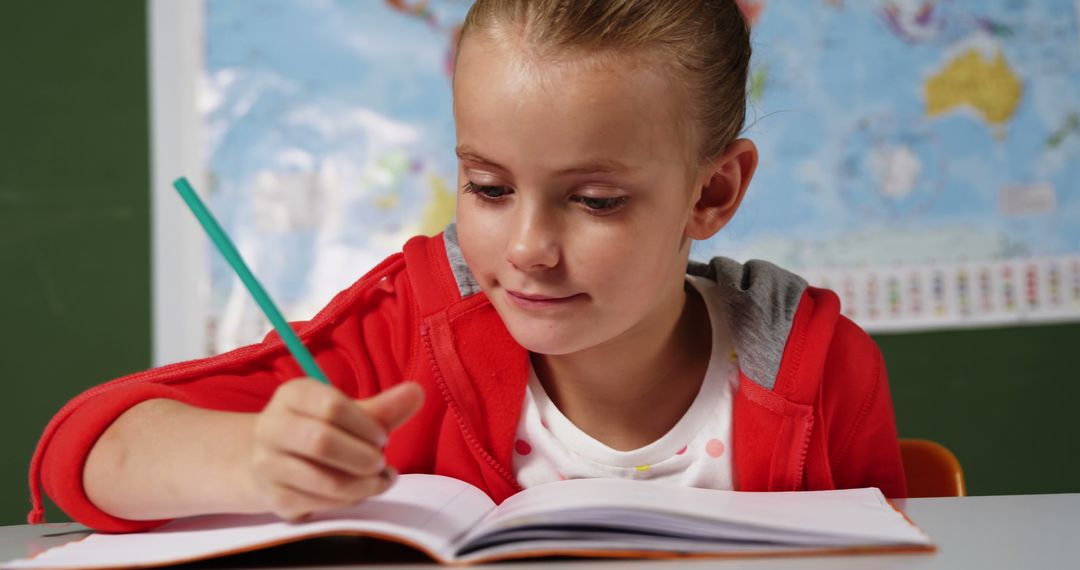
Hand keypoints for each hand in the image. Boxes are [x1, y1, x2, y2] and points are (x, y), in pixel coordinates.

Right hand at [247, 380, 423, 519]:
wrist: (269, 460)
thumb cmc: (318, 429)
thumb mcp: (346, 413)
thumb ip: (382, 408)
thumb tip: (416, 393)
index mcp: (292, 395)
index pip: (332, 406)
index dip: (367, 426)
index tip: (383, 437)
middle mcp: (272, 427)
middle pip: (322, 442)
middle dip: (364, 456)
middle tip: (381, 461)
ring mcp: (269, 465)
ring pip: (325, 480)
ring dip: (365, 484)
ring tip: (381, 479)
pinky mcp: (276, 498)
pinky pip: (323, 504)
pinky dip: (352, 500)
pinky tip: (362, 491)